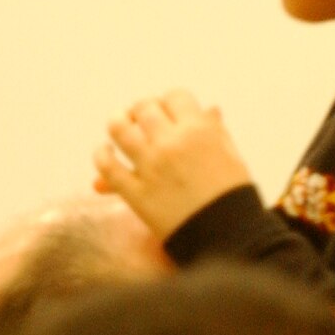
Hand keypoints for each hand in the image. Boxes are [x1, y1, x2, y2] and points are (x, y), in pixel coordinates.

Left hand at [95, 90, 251, 241]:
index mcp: (200, 130)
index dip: (168, 102)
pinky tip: (105, 152)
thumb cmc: (233, 195)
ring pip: (119, 129)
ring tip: (119, 126)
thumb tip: (210, 108)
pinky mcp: (136, 192)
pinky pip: (107, 166)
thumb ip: (215, 131)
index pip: (174, 96)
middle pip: (143, 108)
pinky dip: (102, 155)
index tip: (166, 111)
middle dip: (140, 110)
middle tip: (139, 118)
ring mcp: (151, 167)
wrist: (229, 237)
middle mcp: (172, 143)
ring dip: (117, 123)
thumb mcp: (231, 157)